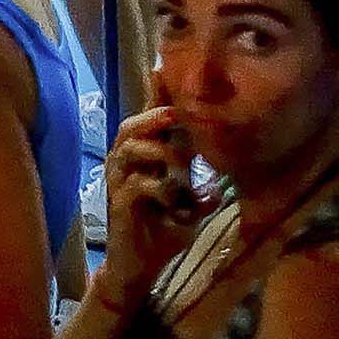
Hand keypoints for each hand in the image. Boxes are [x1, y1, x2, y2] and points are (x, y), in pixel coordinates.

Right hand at [96, 106, 211, 310]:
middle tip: (177, 115)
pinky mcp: (119, 204)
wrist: (139, 269)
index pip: (147, 120)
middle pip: (131, 126)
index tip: (164, 70)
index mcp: (142, 160)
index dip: (154, 96)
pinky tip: (178, 203)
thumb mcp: (189, 207)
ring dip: (161, 153)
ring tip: (183, 167)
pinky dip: (163, 189)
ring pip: (130, 148)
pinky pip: (138, 184)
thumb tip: (220, 184)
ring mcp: (119, 183)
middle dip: (154, 116)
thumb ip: (202, 191)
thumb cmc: (162, 232)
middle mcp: (125, 165)